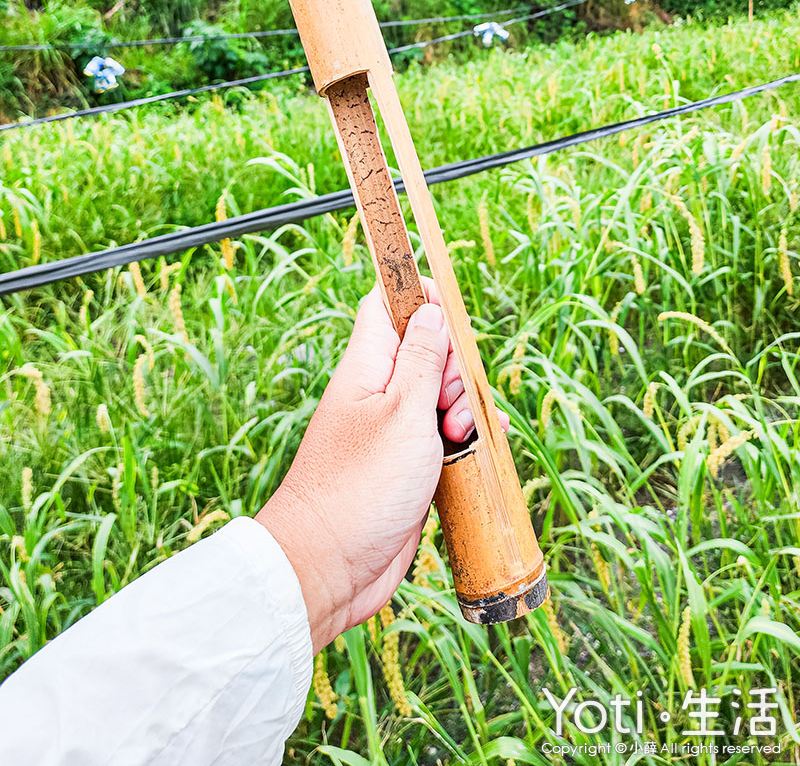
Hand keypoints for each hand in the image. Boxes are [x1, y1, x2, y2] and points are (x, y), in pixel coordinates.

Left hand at [257, 282, 508, 652]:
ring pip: (441, 394)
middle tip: (448, 402)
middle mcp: (378, 391)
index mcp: (367, 365)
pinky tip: (476, 447)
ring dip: (463, 408)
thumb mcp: (403, 414)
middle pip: (428, 348)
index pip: (388, 303)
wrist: (328, 567)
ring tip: (457, 435)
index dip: (420, 297)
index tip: (450, 316)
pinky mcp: (407, 464)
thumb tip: (430, 308)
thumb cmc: (359, 489)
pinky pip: (443, 435)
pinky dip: (464, 438)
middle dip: (455, 367)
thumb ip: (422, 359)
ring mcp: (392, 428)